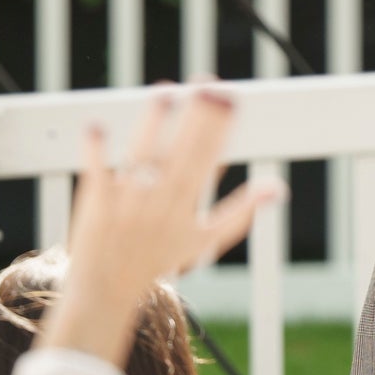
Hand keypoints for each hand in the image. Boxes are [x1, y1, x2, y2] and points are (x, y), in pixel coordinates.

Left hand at [38, 86, 282, 361]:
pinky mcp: (96, 200)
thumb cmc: (158, 259)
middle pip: (182, 152)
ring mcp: (128, 199)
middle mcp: (159, 199)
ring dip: (153, 125)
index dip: (221, 128)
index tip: (232, 99)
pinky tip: (96, 125)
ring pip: (144, 155)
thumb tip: (279, 188)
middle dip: (197, 118)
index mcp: (186, 205)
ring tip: (166, 91)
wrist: (107, 289)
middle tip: (210, 85)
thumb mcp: (205, 240)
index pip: (208, 158)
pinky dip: (95, 151)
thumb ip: (241, 211)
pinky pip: (96, 171)